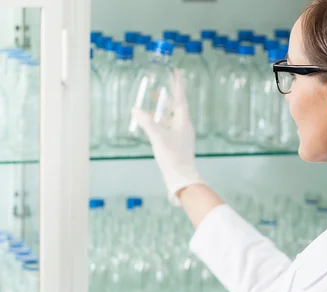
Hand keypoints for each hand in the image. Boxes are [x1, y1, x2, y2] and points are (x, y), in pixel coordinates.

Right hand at [130, 69, 203, 205]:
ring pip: (173, 117)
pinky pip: (170, 127)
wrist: (181, 178)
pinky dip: (162, 121)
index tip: (176, 71)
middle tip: (160, 87)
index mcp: (182, 121)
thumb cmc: (172, 157)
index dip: (177, 84)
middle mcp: (184, 126)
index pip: (180, 98)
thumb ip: (146, 122)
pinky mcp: (179, 144)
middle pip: (176, 106)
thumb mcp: (157, 137)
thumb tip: (135, 109)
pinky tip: (155, 124)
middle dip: (168, 96)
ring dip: (164, 109)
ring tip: (154, 103)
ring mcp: (182, 135)